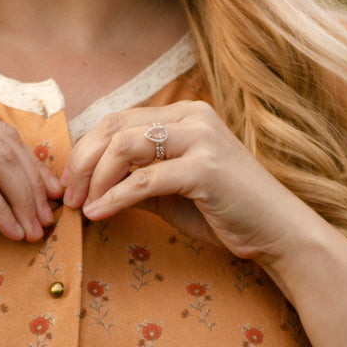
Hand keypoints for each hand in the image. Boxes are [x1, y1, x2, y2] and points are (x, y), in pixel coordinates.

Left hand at [59, 101, 310, 262]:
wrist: (278, 233)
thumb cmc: (227, 213)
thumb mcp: (173, 191)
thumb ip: (138, 177)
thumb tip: (89, 184)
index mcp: (187, 114)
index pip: (119, 119)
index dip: (86, 149)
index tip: (70, 182)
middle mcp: (194, 117)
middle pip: (115, 126)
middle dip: (83, 162)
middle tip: (68, 196)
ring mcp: (202, 139)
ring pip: (125, 147)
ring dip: (96, 179)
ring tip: (83, 207)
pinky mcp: (205, 169)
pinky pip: (145, 180)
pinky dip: (115, 198)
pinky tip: (100, 215)